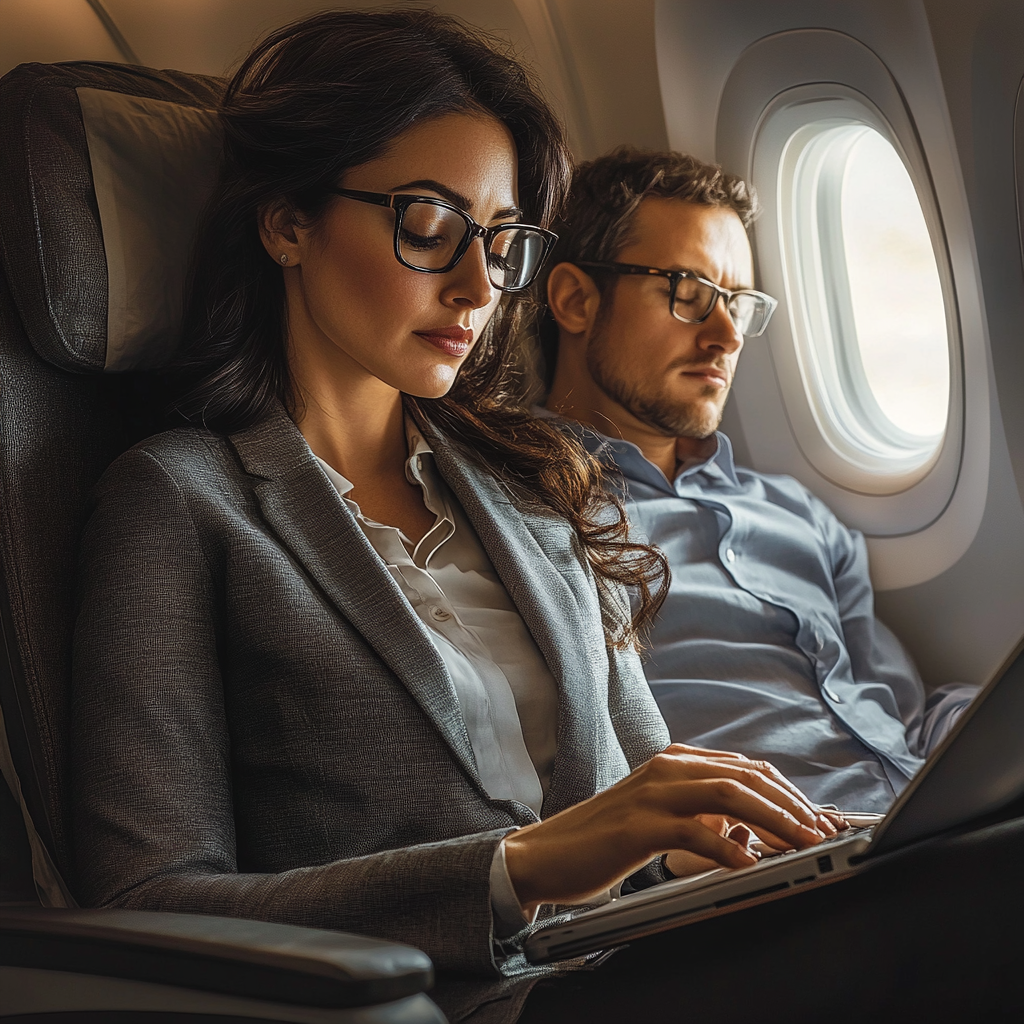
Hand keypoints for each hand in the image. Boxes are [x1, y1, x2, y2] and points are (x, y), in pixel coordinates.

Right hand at [503, 744, 831, 913]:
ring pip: (728, 796)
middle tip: (821, 833)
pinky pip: (695, 833)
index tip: (817, 819)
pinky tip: (750, 866)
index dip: (787, 793)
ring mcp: (652, 795)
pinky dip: (729, 849)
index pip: (746, 769)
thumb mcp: (661, 818)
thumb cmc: (604, 840)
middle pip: (745, 776)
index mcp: (674, 763)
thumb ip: (701, 816)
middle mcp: (667, 770)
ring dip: (773, 820)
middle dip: (791, 805)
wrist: (546, 854)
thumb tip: (749, 833)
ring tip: (801, 844)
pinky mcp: (638, 826)